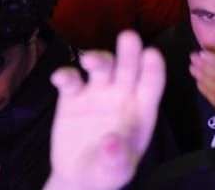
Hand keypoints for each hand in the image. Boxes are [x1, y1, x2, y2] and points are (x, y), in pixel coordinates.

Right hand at [48, 31, 166, 189]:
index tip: (152, 55)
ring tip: (90, 60)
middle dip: (129, 52)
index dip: (153, 69)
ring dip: (98, 59)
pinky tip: (61, 77)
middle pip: (128, 67)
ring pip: (101, 67)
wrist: (78, 176)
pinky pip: (70, 82)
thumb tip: (111, 143)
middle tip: (128, 37)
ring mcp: (97, 92)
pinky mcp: (72, 97)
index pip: (152, 84)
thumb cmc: (108, 171)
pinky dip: (65, 76)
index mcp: (142, 108)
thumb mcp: (117, 173)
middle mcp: (122, 94)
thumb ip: (117, 160)